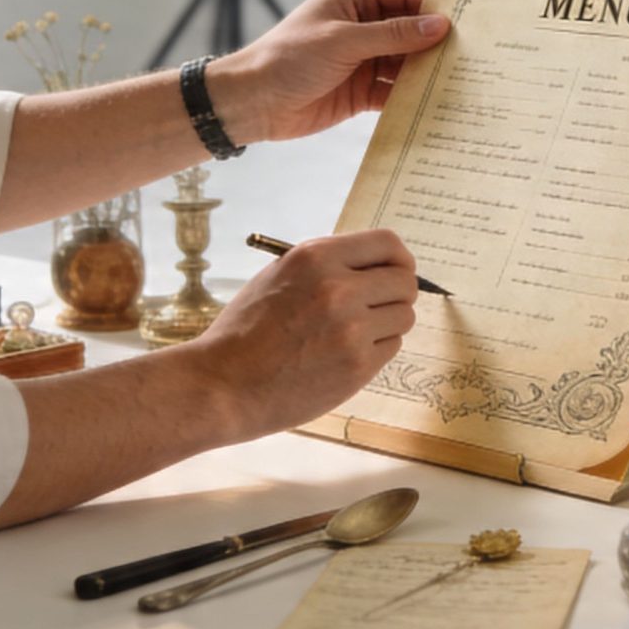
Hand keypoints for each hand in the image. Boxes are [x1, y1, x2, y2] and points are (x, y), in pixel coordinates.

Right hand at [186, 230, 417, 437]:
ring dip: (388, 322)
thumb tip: (371, 265)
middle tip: (380, 304)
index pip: (387, 244)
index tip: (397, 269)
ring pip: (404, 316)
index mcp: (316, 257)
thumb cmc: (245, 330)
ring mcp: (351, 329)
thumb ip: (325, 265)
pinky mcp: (358, 366)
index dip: (399, 258)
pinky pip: (391, 347)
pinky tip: (346, 353)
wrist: (224, 384)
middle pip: (405, 281)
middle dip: (398, 292)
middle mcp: (339, 288)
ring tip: (356, 332)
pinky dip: (377, 349)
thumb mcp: (277, 276)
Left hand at [208, 0, 447, 143]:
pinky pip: (394, 91)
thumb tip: (439, 25)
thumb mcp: (344, 40)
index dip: (435, 7)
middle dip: (437, 44)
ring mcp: (363, 59)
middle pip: (411, 31)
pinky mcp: (361, 91)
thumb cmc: (289, 57)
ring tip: (465, 82)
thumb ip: (393, 35)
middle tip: (477, 56)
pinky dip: (412, 97)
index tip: (471, 20)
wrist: (253, 103)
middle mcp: (362, 25)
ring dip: (428, 73)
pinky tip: (438, 105)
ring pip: (406, 63)